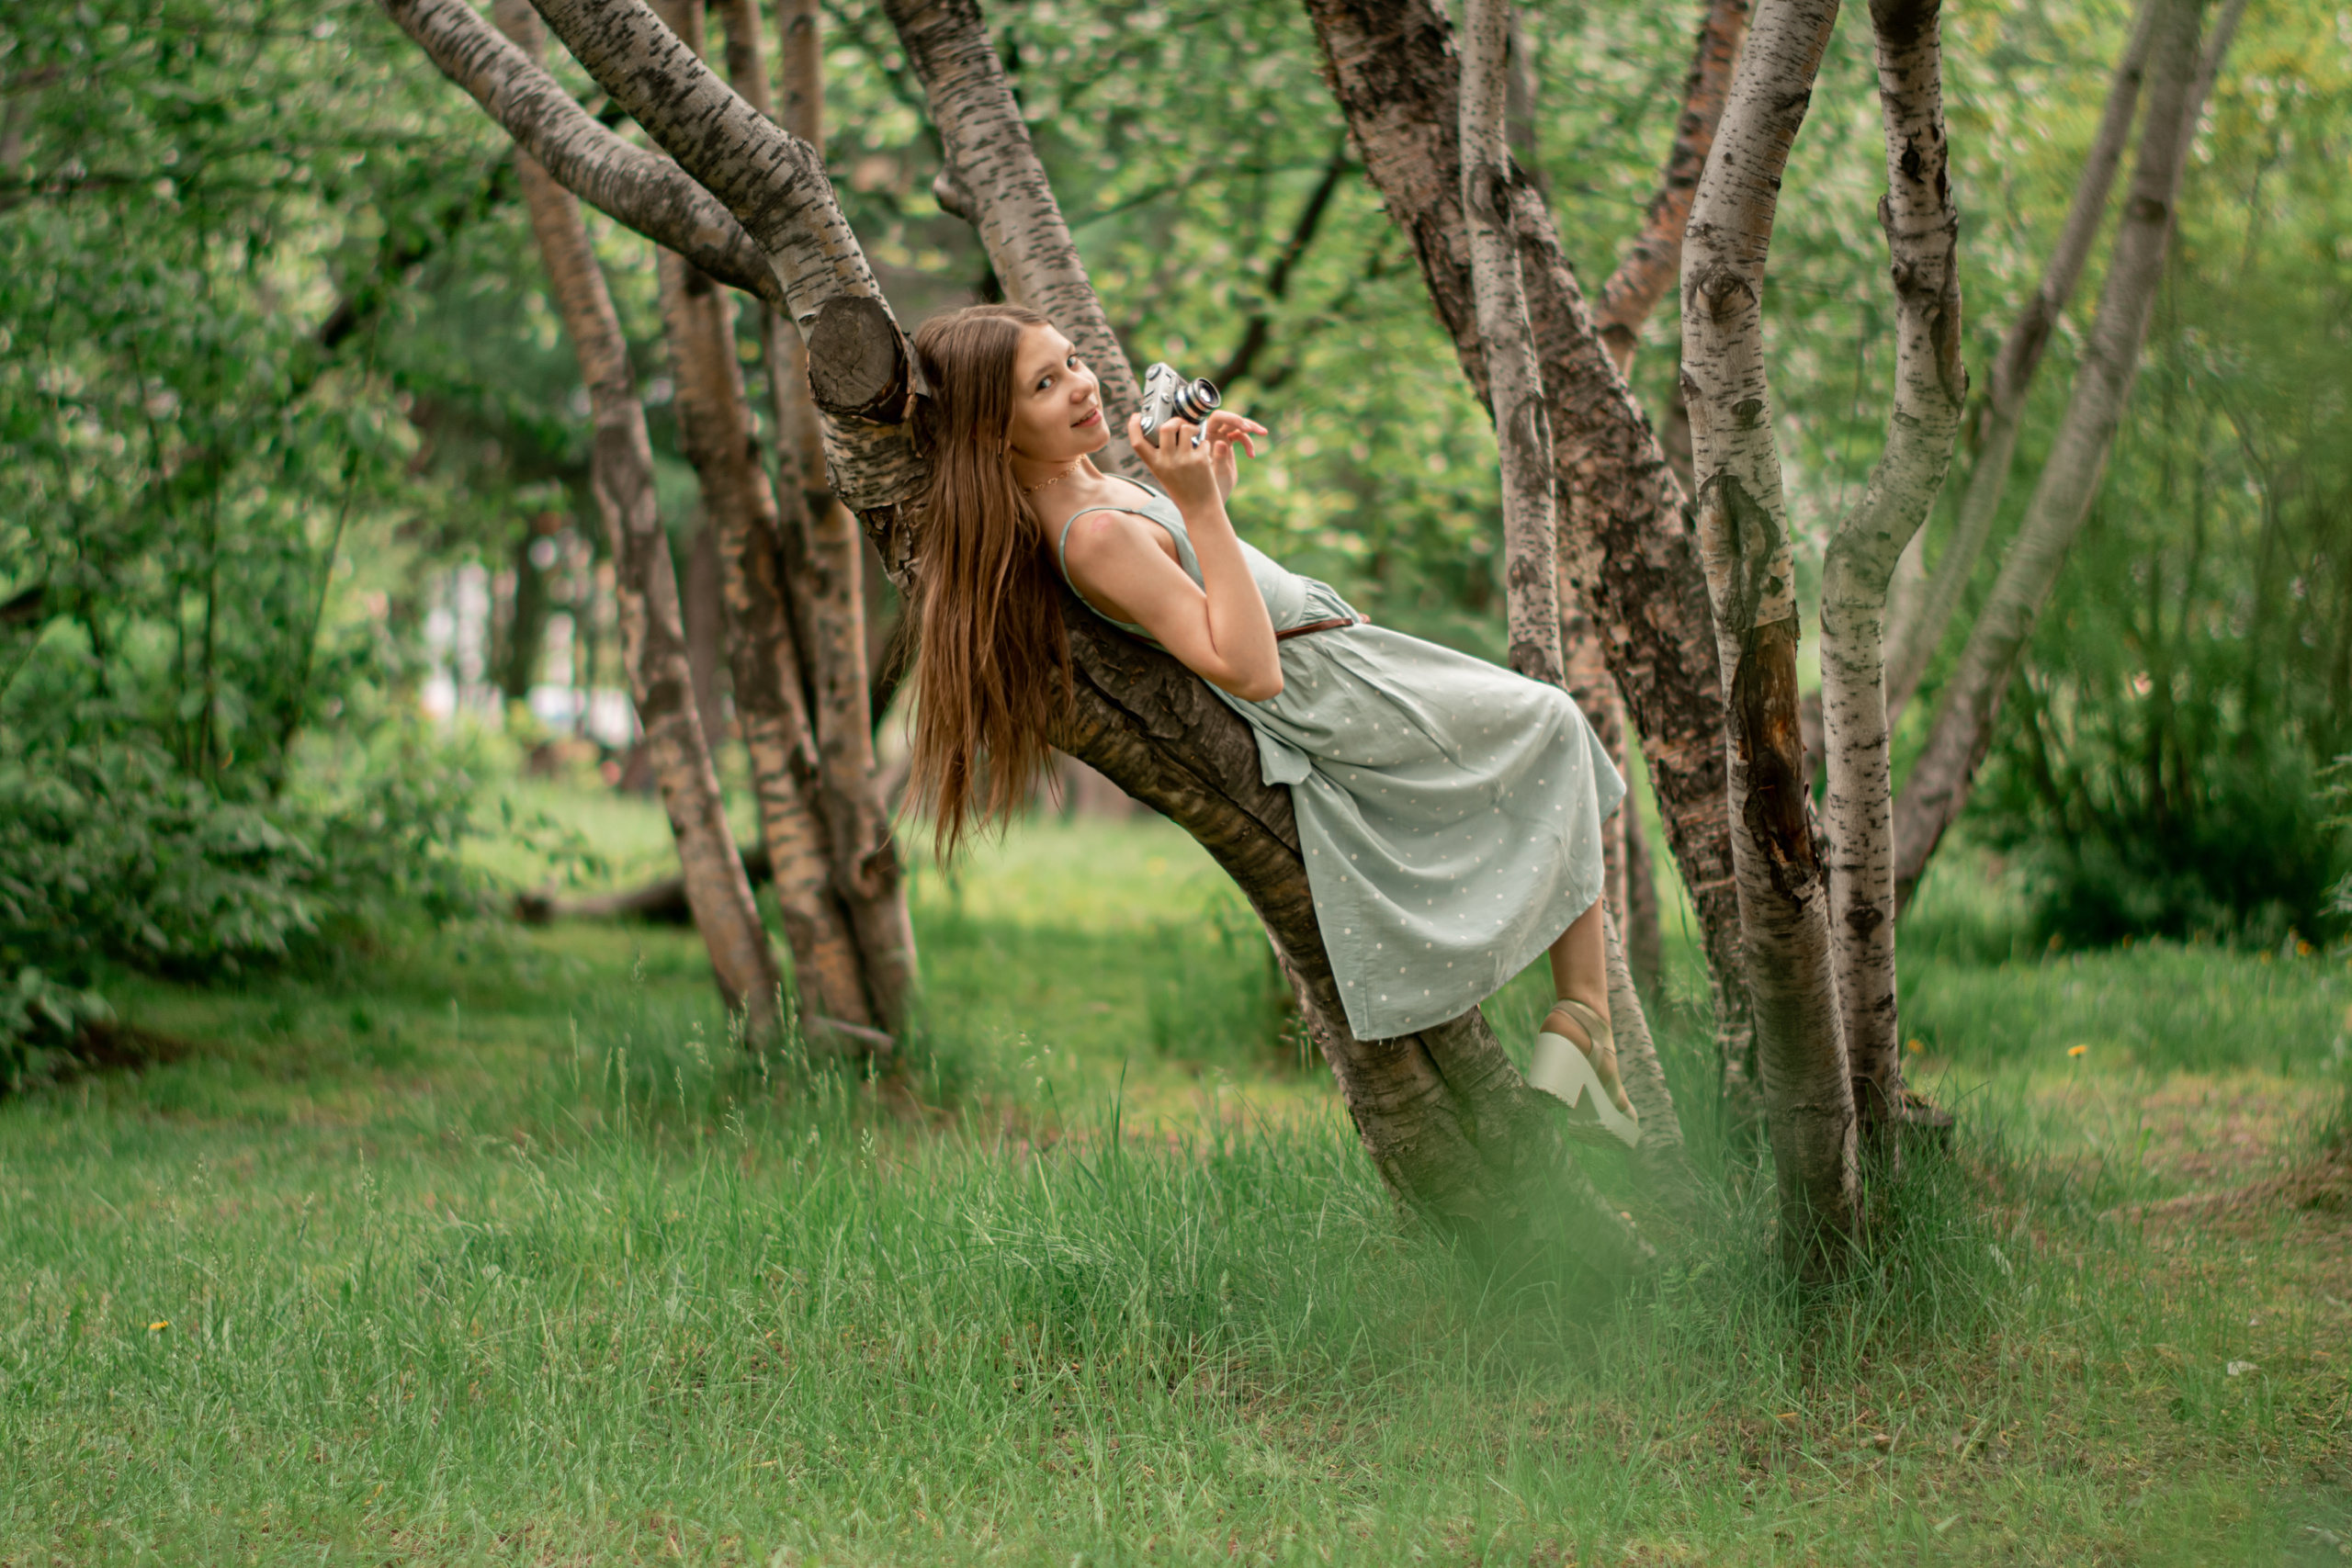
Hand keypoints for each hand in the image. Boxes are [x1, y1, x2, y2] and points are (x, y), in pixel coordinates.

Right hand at [1128, 409, 1265, 510]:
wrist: (1199, 508)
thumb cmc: (1182, 489)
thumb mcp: (1164, 473)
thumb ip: (1161, 455)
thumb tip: (1165, 429)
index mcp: (1154, 465)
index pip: (1137, 443)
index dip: (1134, 426)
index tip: (1136, 416)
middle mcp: (1166, 462)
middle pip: (1165, 428)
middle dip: (1175, 421)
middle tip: (1181, 424)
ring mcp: (1183, 461)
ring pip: (1186, 429)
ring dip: (1192, 428)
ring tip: (1195, 434)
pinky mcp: (1200, 460)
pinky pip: (1202, 441)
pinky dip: (1205, 444)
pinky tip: (1205, 453)